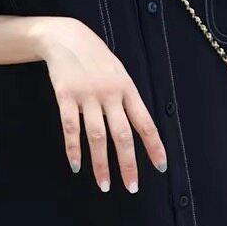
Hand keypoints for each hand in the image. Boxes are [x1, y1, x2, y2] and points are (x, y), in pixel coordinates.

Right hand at [35, 17, 167, 192]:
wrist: (66, 37)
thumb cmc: (96, 58)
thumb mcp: (118, 73)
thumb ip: (126, 99)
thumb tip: (137, 129)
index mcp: (127, 89)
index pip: (145, 123)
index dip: (154, 146)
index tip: (161, 167)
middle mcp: (109, 94)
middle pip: (122, 135)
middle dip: (128, 164)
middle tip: (131, 187)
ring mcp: (87, 96)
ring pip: (96, 136)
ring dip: (101, 164)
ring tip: (104, 185)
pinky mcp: (66, 96)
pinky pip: (70, 128)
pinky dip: (73, 149)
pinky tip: (77, 166)